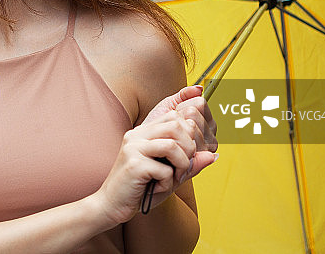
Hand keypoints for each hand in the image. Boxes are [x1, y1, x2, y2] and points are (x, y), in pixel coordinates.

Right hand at [93, 86, 217, 224]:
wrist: (111, 206)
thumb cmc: (140, 190)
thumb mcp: (169, 175)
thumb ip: (190, 164)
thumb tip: (213, 155)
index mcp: (143, 132)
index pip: (174, 117)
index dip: (189, 136)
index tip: (187, 157)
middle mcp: (137, 135)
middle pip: (176, 126)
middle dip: (188, 149)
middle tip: (183, 168)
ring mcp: (133, 148)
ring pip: (173, 145)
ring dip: (181, 165)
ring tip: (173, 179)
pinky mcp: (133, 165)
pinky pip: (164, 170)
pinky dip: (168, 183)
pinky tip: (158, 188)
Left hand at [145, 85, 217, 160]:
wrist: (146, 146)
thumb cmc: (157, 128)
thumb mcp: (168, 106)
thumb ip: (184, 95)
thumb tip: (199, 88)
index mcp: (208, 121)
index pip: (200, 102)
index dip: (182, 106)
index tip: (175, 114)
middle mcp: (211, 135)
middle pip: (194, 112)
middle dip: (177, 117)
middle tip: (171, 127)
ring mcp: (205, 148)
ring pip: (189, 124)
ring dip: (174, 128)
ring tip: (170, 136)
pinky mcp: (197, 159)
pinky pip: (185, 140)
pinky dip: (173, 140)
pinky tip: (170, 144)